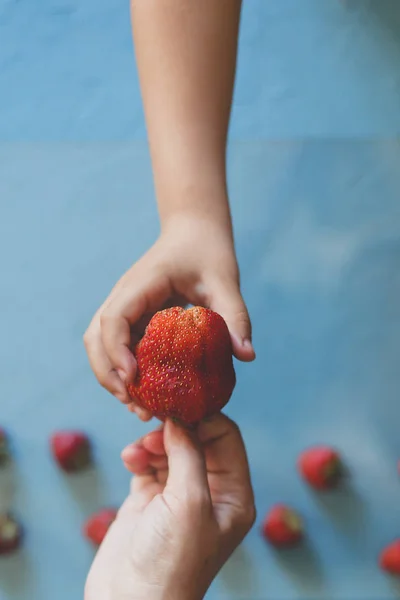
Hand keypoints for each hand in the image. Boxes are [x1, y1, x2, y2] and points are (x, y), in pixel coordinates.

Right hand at [84, 214, 254, 419]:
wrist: (195, 233)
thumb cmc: (208, 253)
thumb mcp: (225, 282)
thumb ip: (235, 317)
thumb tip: (246, 356)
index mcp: (141, 284)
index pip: (113, 318)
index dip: (117, 351)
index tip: (134, 379)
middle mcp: (124, 296)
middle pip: (95, 338)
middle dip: (109, 375)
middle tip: (137, 405)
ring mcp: (125, 306)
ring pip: (100, 345)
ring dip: (113, 376)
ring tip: (139, 406)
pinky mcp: (132, 316)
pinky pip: (119, 345)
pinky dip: (126, 370)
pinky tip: (147, 391)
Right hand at [85, 414, 254, 599]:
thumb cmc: (170, 563)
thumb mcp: (189, 502)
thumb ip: (189, 453)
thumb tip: (181, 417)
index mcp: (233, 494)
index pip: (226, 438)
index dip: (203, 419)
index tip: (178, 408)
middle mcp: (209, 492)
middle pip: (197, 439)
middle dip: (175, 430)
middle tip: (154, 428)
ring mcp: (178, 495)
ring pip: (171, 448)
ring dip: (153, 443)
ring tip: (137, 452)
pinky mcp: (150, 500)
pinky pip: (149, 463)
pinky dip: (139, 455)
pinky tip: (130, 460)